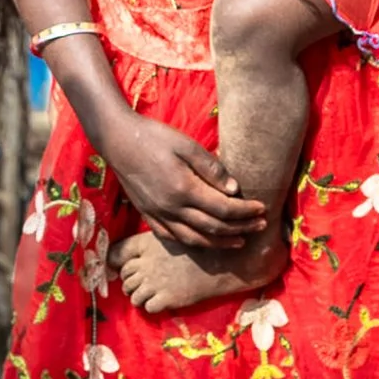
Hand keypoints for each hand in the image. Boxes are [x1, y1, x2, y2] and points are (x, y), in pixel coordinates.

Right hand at [99, 112, 265, 249]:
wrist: (117, 139)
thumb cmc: (153, 136)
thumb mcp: (186, 145)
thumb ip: (211, 168)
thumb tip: (234, 189)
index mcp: (184, 189)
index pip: (224, 209)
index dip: (246, 212)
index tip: (261, 209)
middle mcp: (172, 208)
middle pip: (213, 227)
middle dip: (240, 228)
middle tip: (260, 226)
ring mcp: (158, 214)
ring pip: (194, 239)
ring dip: (220, 242)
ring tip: (238, 241)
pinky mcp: (147, 214)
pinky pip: (172, 237)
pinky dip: (192, 242)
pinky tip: (202, 240)